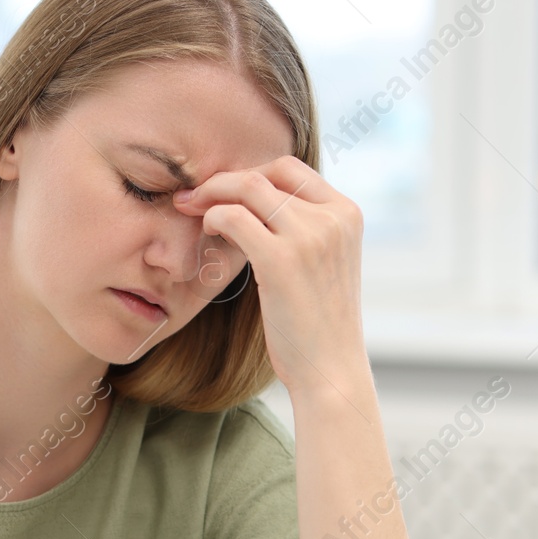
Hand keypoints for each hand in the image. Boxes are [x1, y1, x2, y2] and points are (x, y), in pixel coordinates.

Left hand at [171, 156, 368, 396]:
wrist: (330, 369)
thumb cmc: (318, 324)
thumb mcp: (323, 264)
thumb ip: (303, 230)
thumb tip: (258, 207)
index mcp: (347, 213)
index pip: (291, 169)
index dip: (250, 174)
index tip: (222, 191)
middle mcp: (334, 218)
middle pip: (268, 172)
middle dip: (225, 178)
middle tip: (193, 195)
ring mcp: (311, 236)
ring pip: (248, 188)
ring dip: (211, 194)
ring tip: (190, 210)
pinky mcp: (282, 260)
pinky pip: (234, 217)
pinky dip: (213, 218)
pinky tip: (206, 232)